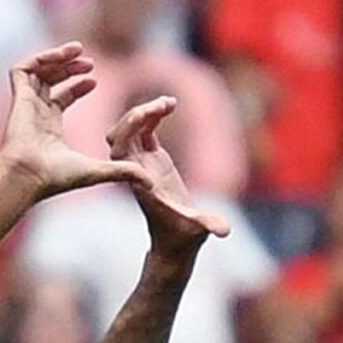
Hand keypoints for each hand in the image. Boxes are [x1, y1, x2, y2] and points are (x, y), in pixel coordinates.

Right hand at [0, 43, 143, 200]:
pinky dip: (40, 58)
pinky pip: (22, 69)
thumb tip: (151, 184)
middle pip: (49, 81)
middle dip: (69, 67)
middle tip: (89, 62)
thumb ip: (124, 172)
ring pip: (37, 71)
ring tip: (77, 49)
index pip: (59, 99)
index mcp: (48, 128)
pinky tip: (61, 56)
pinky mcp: (18, 98)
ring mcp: (25, 106)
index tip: (95, 80)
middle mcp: (35, 114)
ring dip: (56, 57)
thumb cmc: (56, 178)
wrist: (28, 177)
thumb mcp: (98, 170)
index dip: (77, 86)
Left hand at [103, 94, 229, 252]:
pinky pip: (146, 131)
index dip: (127, 134)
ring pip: (130, 131)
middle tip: (159, 107)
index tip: (145, 119)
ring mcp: (142, 163)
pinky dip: (154, 116)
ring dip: (143, 113)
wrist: (175, 240)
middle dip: (133, 119)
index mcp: (139, 182)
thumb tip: (224, 230)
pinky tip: (171, 104)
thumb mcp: (197, 229)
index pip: (119, 154)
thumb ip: (208, 225)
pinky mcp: (152, 159)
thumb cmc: (184, 236)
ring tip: (169, 102)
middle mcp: (134, 171)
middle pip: (118, 137)